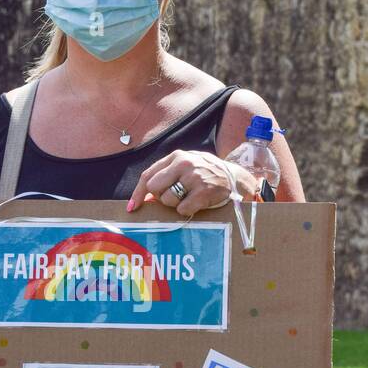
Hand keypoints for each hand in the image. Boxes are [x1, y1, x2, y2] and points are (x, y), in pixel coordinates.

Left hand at [127, 149, 258, 216]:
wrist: (235, 178)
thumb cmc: (206, 174)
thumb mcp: (186, 166)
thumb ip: (166, 176)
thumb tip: (146, 198)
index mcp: (176, 157)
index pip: (148, 175)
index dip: (138, 193)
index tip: (132, 207)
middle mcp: (184, 164)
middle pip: (154, 188)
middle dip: (160, 197)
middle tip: (174, 198)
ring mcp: (194, 177)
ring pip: (168, 200)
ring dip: (175, 205)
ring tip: (189, 198)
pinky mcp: (204, 192)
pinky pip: (183, 209)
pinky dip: (187, 211)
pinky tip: (197, 204)